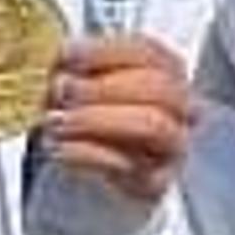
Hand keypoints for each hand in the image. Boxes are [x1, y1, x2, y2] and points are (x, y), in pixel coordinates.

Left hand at [43, 34, 194, 205]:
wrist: (80, 182)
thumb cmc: (85, 118)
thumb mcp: (79, 85)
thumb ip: (76, 69)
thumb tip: (55, 60)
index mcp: (166, 71)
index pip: (148, 52)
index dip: (106, 51)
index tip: (66, 55)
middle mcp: (179, 107)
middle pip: (157, 87)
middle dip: (103, 87)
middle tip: (61, 90)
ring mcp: (172, 146)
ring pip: (151, 124)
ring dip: (98, 118)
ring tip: (56, 121)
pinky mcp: (155, 181)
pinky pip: (129, 165)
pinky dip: (88, 153)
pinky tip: (59, 147)